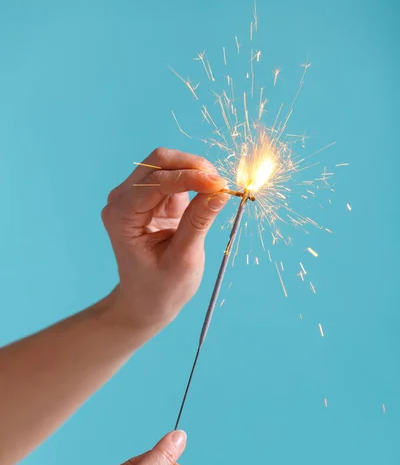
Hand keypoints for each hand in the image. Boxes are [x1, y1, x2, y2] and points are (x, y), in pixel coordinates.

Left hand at [102, 147, 227, 332]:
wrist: (146, 302)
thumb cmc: (160, 288)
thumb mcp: (182, 258)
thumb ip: (198, 222)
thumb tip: (220, 191)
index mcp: (121, 216)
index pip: (156, 182)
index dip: (190, 178)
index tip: (220, 185)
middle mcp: (122, 200)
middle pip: (158, 162)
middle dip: (192, 166)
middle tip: (221, 184)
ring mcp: (136, 197)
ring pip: (167, 165)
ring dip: (195, 171)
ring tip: (218, 190)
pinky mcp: (152, 199)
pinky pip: (175, 178)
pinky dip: (194, 181)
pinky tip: (208, 194)